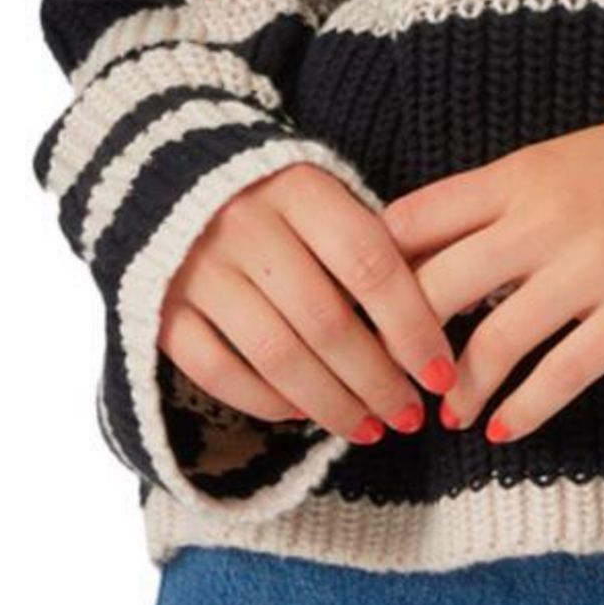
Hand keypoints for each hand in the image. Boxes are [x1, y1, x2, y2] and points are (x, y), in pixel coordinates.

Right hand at [159, 162, 457, 443]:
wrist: (171, 176)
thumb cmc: (279, 199)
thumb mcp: (327, 198)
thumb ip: (370, 247)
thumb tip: (428, 330)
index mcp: (300, 189)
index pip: (372, 266)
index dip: (412, 327)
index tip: (440, 374)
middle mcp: (246, 225)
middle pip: (326, 321)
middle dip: (376, 380)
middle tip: (408, 416)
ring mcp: (199, 269)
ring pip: (277, 356)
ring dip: (331, 404)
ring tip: (369, 428)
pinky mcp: (163, 308)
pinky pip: (218, 371)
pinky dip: (264, 401)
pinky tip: (302, 414)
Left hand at [377, 116, 603, 443]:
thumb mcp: (562, 159)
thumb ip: (500, 199)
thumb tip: (424, 246)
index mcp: (521, 174)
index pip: (416, 220)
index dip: (376, 269)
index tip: (361, 306)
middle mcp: (545, 220)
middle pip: (437, 288)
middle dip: (401, 343)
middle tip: (392, 375)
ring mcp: (591, 268)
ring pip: (494, 342)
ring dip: (457, 387)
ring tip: (446, 412)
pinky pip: (563, 372)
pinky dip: (524, 408)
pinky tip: (503, 428)